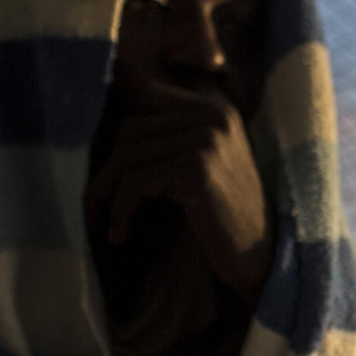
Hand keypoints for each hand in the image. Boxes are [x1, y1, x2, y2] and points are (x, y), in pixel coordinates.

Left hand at [86, 82, 272, 307]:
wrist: (259, 252)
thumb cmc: (224, 211)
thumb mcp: (203, 158)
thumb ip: (174, 131)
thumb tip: (122, 114)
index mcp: (216, 106)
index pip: (145, 102)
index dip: (121, 142)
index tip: (110, 178)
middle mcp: (214, 115)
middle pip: (130, 131)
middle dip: (106, 172)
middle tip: (95, 204)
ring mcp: (209, 140)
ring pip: (128, 158)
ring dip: (105, 194)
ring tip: (102, 221)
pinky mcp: (199, 169)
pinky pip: (136, 183)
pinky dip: (120, 211)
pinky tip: (120, 233)